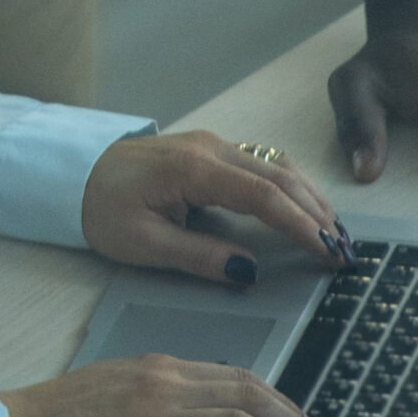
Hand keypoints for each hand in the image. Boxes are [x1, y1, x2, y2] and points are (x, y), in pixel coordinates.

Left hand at [81, 130, 349, 283]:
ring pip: (274, 164)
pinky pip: (259, 162)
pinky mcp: (206, 149)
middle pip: (278, 175)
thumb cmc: (102, 208)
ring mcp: (209, 144)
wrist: (72, 173)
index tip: (329, 253)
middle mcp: (209, 148)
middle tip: (345, 249)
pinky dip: (288, 184)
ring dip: (307, 195)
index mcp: (194, 170)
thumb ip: (199, 256)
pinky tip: (301, 206)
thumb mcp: (143, 244)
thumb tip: (248, 272)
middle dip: (316, 211)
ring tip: (333, 232)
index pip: (263, 196)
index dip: (301, 225)